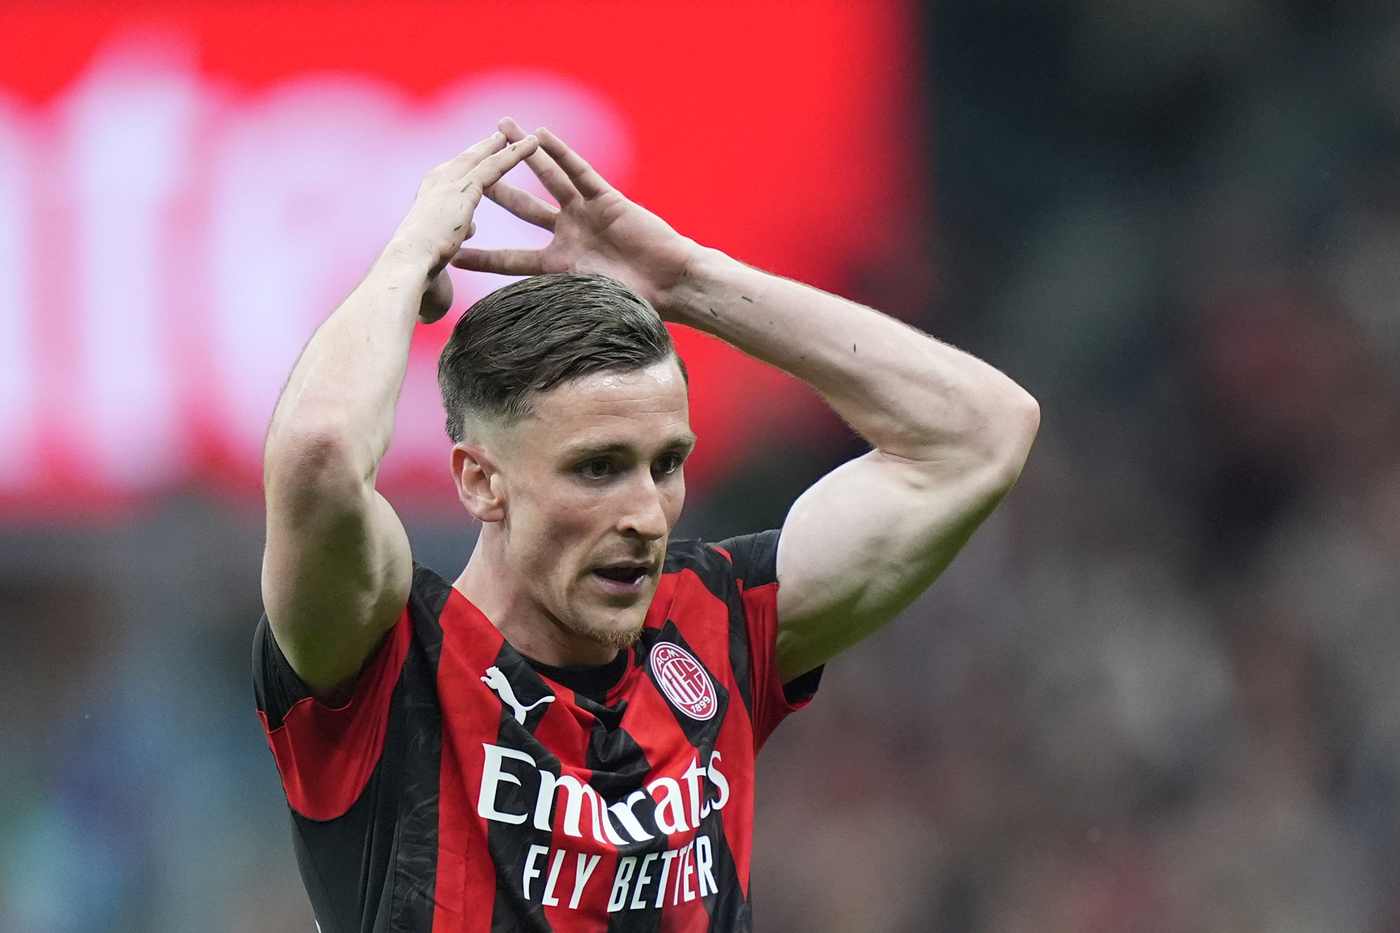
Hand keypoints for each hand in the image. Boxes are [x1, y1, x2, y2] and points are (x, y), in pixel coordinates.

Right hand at [387, 130, 538, 322]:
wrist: (405, 270)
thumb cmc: (412, 284)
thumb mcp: (431, 271)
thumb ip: (442, 266)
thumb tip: (444, 278)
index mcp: (424, 209)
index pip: (445, 190)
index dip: (458, 180)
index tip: (469, 176)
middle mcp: (434, 190)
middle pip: (461, 164)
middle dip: (477, 152)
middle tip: (493, 137)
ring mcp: (449, 186)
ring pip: (481, 159)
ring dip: (501, 144)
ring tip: (519, 132)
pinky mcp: (466, 188)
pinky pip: (496, 165)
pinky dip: (515, 152)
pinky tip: (534, 142)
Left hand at [451, 117, 699, 316]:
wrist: (673, 285)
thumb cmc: (639, 303)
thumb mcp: (590, 309)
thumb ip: (563, 314)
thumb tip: (531, 346)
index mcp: (558, 264)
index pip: (511, 258)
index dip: (482, 255)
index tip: (450, 251)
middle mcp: (568, 233)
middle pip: (521, 207)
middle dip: (494, 187)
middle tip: (466, 168)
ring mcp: (586, 213)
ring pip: (547, 178)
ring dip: (524, 153)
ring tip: (501, 127)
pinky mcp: (608, 199)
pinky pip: (580, 172)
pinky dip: (561, 153)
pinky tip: (541, 134)